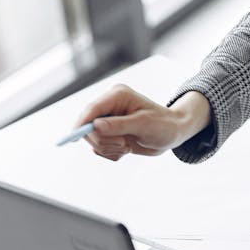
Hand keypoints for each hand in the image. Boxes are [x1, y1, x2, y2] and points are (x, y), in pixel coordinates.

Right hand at [73, 85, 210, 161]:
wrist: (173, 134)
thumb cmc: (163, 124)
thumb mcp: (144, 124)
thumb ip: (119, 125)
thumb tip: (96, 126)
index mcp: (117, 95)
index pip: (92, 109)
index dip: (82, 122)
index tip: (75, 136)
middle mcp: (109, 107)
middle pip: (88, 127)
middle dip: (104, 141)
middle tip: (124, 144)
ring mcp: (108, 121)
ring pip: (93, 141)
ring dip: (110, 148)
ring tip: (128, 145)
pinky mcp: (110, 135)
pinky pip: (100, 149)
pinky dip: (112, 153)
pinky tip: (127, 149)